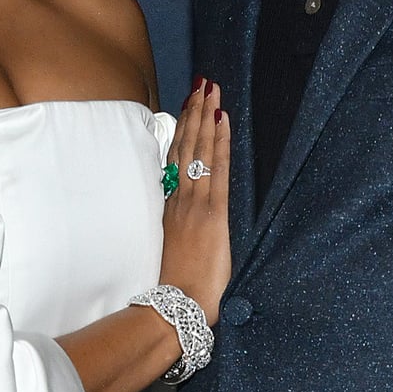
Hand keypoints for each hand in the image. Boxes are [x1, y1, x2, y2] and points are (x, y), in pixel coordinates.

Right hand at [159, 81, 230, 324]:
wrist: (176, 308)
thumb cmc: (174, 292)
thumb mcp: (170, 255)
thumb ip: (175, 234)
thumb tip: (180, 229)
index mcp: (169, 209)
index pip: (176, 160)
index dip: (182, 130)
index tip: (187, 105)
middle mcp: (180, 200)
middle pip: (186, 147)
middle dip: (194, 112)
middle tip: (201, 83)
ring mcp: (195, 204)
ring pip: (200, 150)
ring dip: (205, 116)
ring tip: (210, 89)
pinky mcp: (213, 213)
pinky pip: (218, 169)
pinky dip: (220, 142)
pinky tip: (222, 120)